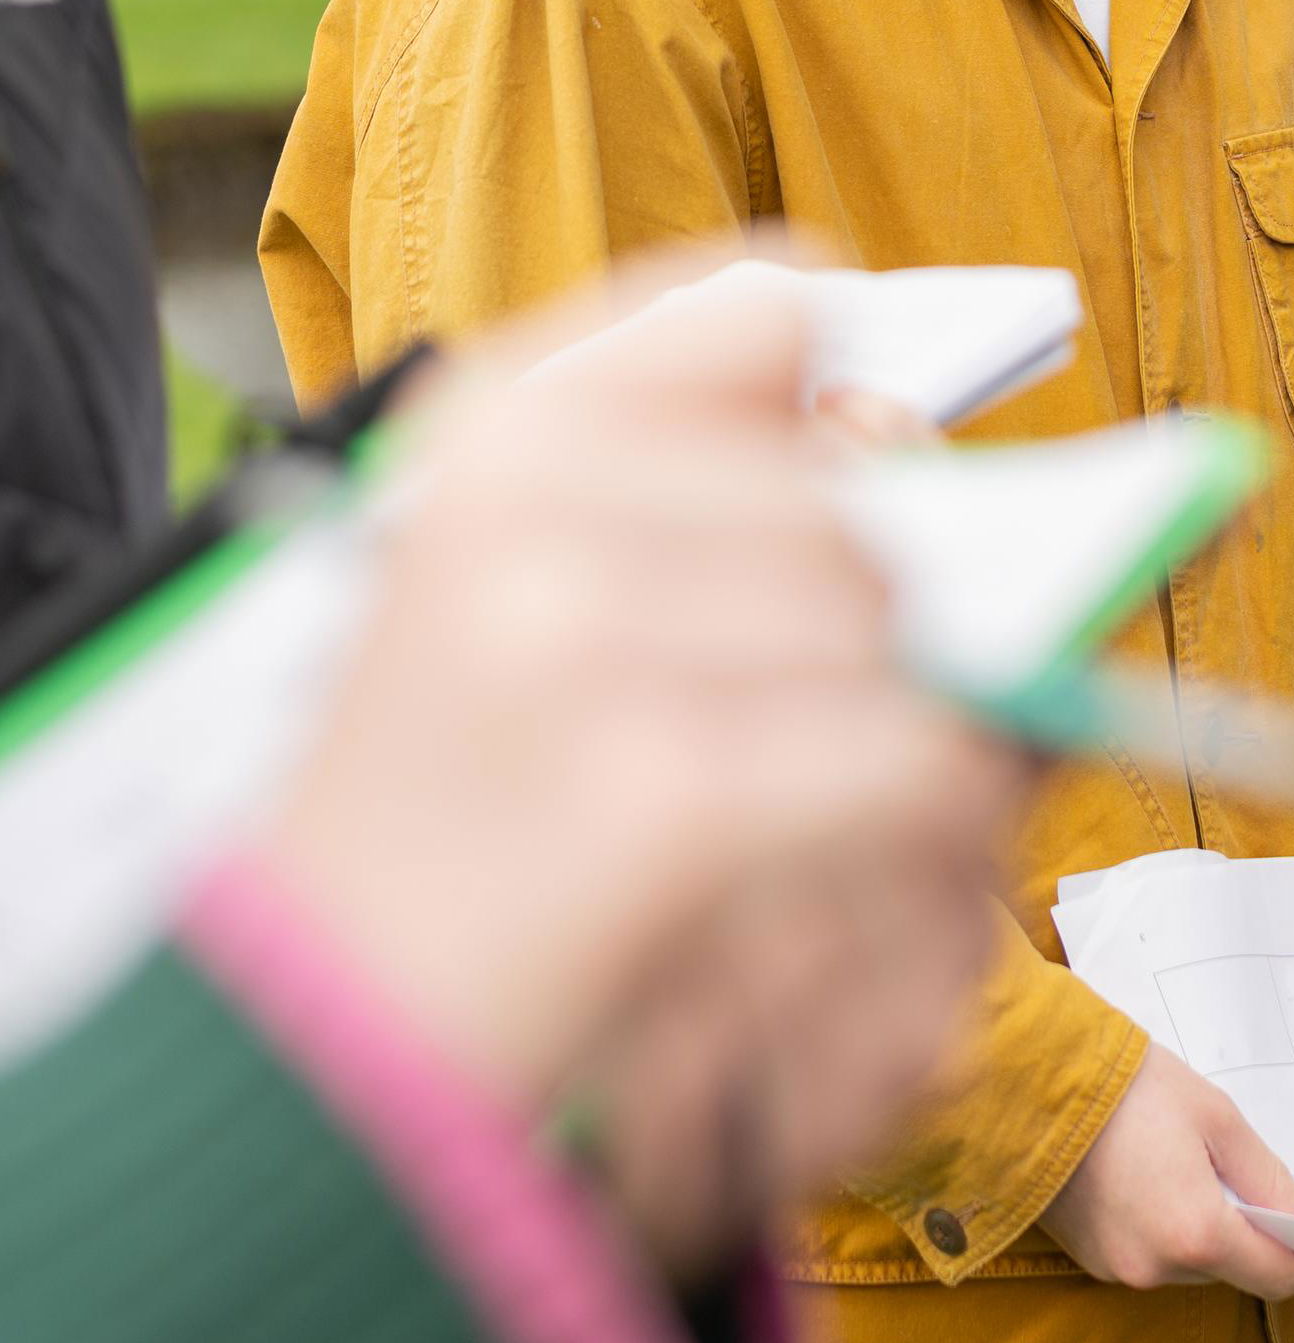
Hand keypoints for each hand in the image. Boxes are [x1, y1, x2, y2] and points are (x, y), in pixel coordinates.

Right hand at [256, 257, 1018, 1210]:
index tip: (829, 481)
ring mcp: (588, 640)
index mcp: (497, 420)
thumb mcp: (499, 572)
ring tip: (830, 791)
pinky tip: (873, 850)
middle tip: (829, 709)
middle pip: (848, 506)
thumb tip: (898, 427)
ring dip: (909, 721)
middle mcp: (532, 501)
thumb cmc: (439, 800)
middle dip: (873, 616)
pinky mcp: (662, 793)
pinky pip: (906, 756)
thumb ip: (673, 472)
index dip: (828, 406)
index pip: (769, 310)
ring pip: (889, 631)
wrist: (315, 1032)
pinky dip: (930, 808)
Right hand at [1038, 1042, 1293, 1297]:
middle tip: (1266, 1187)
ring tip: (1202, 1170)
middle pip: (1233, 1270)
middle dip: (1257, 1236)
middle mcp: (1158, 1268)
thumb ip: (1267, 1176)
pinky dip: (1170, 1230)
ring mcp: (1120, 1269)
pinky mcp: (1092, 1261)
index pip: (1278, 1276)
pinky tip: (1160, 1179)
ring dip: (1210, 1231)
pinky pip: (1153, 1257)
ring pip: (1193, 1265)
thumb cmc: (1127, 1086)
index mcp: (1195, 1233)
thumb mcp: (1214, 1116)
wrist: (1031, 1078)